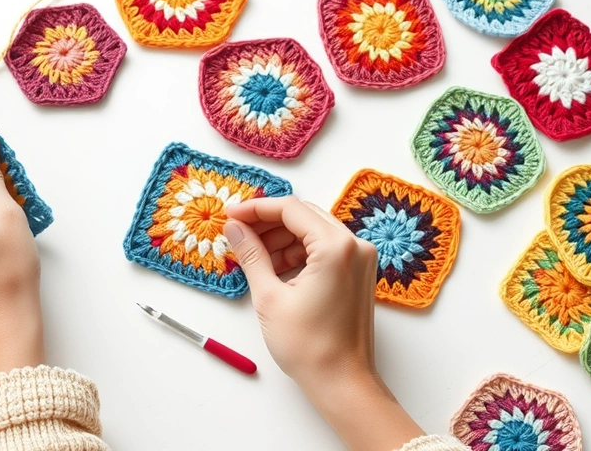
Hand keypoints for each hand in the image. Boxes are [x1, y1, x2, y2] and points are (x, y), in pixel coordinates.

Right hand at [224, 196, 422, 450]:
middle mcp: (355, 246)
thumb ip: (251, 255)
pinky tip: (274, 266)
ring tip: (251, 253)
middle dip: (268, 222)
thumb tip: (234, 228)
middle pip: (304, 216)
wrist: (342, 382)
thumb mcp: (269, 296)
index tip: (230, 215)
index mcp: (336, 247)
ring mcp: (360, 260)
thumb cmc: (309, 347)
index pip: (290, 210)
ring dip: (282, 237)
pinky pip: (325, 249)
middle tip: (237, 231)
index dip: (256, 209)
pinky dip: (299, 252)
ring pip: (314, 231)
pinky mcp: (358, 274)